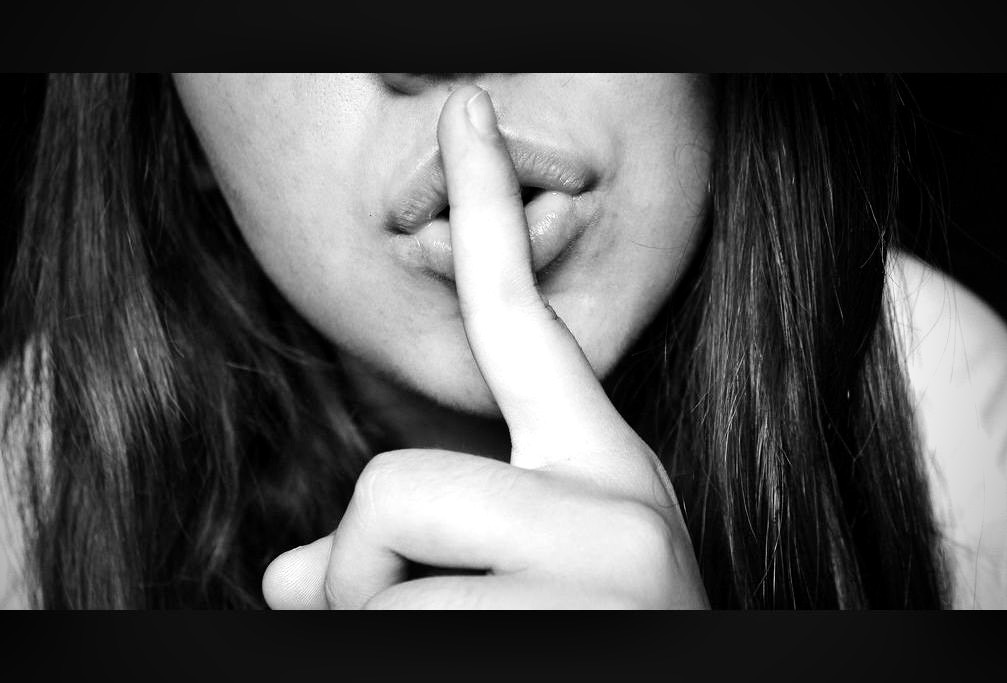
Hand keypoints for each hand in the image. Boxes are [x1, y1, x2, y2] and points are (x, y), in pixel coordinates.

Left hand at [261, 85, 708, 608]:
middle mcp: (616, 507)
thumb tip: (274, 576)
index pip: (528, 319)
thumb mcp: (531, 578)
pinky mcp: (558, 634)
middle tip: (404, 612)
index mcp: (607, 469)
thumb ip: (413, 547)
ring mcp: (597, 578)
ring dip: (369, 621)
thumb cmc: (593, 642)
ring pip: (368, 570)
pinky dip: (378, 653)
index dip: (489, 212)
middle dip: (360, 565)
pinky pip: (379, 629)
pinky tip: (465, 664)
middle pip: (388, 486)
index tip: (470, 111)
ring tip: (452, 646)